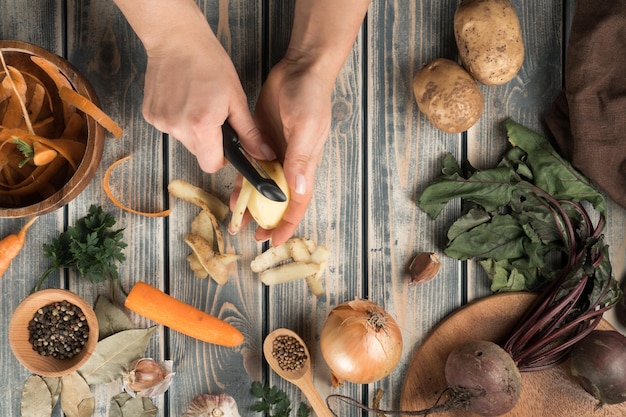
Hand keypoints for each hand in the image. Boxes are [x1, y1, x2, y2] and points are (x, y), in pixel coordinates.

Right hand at [140, 29, 266, 172]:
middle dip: (209, 140)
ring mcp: (161, 122)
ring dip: (193, 129)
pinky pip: (170, 127)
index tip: (226, 143)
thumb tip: (263, 154)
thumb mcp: (236, 99)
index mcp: (201, 126)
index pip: (212, 165)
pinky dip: (178, 119)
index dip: (222, 157)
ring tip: (198, 101)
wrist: (177, 39)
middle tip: (213, 113)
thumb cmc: (209, 63)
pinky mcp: (150, 114)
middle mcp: (177, 128)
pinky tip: (182, 98)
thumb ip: (249, 132)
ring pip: (184, 140)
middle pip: (198, 153)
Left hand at [247, 56, 334, 244]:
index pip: (298, 201)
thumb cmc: (309, 96)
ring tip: (239, 221)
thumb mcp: (305, 127)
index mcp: (305, 164)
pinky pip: (251, 167)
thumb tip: (297, 190)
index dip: (288, 223)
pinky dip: (243, 182)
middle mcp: (291, 163)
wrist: (300, 69)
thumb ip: (299, 159)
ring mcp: (276, 153)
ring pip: (263, 187)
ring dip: (253, 205)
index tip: (276, 240)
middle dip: (269, 220)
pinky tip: (233, 193)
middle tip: (255, 236)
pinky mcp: (262, 141)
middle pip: (280, 200)